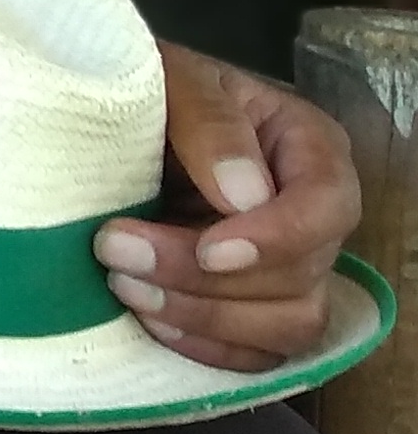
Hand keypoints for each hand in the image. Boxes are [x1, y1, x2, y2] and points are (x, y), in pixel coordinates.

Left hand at [92, 44, 363, 372]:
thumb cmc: (149, 90)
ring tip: (125, 286)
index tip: (210, 249)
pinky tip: (148, 319)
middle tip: (116, 251)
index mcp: (309, 149)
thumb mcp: (175, 79)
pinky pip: (257, 354)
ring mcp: (289, 268)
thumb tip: (245, 195)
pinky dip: (205, 347)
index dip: (276, 238)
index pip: (328, 206)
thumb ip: (210, 122)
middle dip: (207, 278)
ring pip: (289, 325)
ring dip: (205, 318)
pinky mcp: (254, 307)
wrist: (104, 125)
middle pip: (302, 275)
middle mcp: (312, 216)